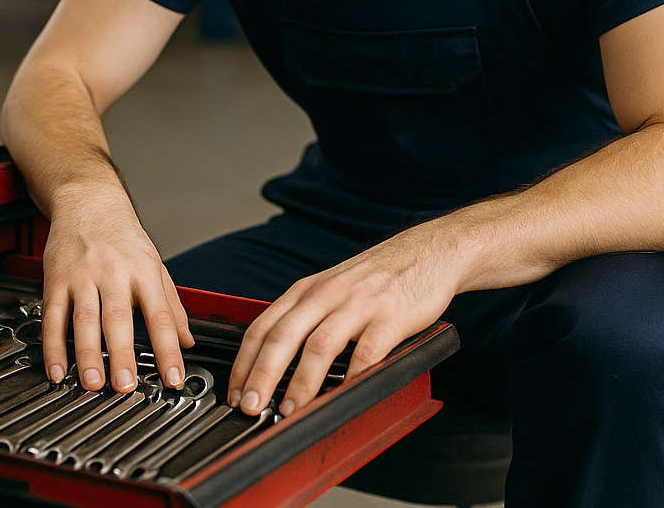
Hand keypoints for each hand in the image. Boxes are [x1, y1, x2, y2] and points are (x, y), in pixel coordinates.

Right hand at [40, 183, 193, 392]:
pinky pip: (53, 317)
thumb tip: (187, 342)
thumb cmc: (124, 236)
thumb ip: (172, 306)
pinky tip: (56, 370)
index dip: (168, 350)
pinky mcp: (56, 279)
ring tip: (91, 384)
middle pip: (119, 318)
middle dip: (122, 355)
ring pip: (84, 319)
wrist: (88, 200)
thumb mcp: (155, 265)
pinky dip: (52, 347)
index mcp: (143, 271)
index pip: (160, 315)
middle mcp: (114, 272)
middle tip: (125, 387)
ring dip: (87, 355)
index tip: (173, 378)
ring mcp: (82, 275)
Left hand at [227, 222, 456, 416]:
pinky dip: (352, 376)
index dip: (244, 363)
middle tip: (250, 407)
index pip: (263, 326)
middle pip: (283, 336)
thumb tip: (274, 363)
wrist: (428, 252)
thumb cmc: (378, 276)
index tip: (235, 392)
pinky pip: (367, 352)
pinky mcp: (390, 317)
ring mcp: (359, 304)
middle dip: (262, 376)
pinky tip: (343, 395)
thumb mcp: (332, 287)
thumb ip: (306, 318)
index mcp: (308, 289)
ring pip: (319, 345)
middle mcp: (328, 293)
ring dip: (300, 383)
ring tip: (290, 411)